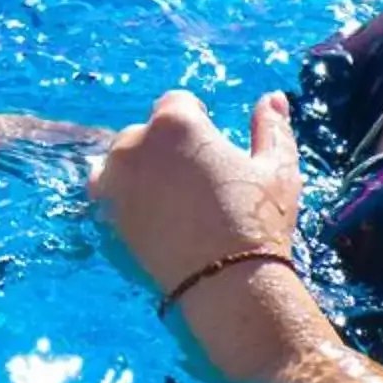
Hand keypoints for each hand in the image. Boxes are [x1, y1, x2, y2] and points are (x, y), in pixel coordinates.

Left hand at [88, 88, 300, 294]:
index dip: (197, 119)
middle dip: (168, 146)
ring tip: (172, 198)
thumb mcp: (277, 169)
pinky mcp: (105, 218)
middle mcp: (135, 145)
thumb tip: (273, 98)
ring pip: (121, 161)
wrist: (226, 285)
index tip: (210, 145)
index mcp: (175, 123)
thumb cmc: (256, 221)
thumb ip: (271, 127)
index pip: (177, 103)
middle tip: (196, 179)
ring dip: (140, 169)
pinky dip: (123, 199)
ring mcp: (114, 182)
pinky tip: (152, 216)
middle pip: (147, 132)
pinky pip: (107, 195)